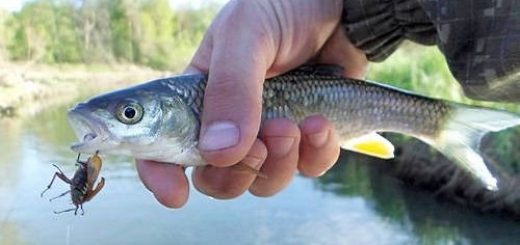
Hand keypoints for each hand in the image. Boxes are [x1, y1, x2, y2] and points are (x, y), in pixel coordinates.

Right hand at [136, 0, 367, 207]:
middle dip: (236, 173)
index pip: (164, 145)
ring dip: (278, 163)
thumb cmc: (282, 8)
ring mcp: (268, 132)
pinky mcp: (307, 137)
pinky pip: (307, 168)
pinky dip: (315, 154)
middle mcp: (228, 122)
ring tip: (293, 124)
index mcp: (196, 97)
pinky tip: (321, 123)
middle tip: (259, 142)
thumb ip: (230, 88)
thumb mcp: (246, 35)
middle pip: (216, 177)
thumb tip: (218, 152)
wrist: (341, 8)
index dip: (161, 174)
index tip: (175, 194)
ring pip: (263, 181)